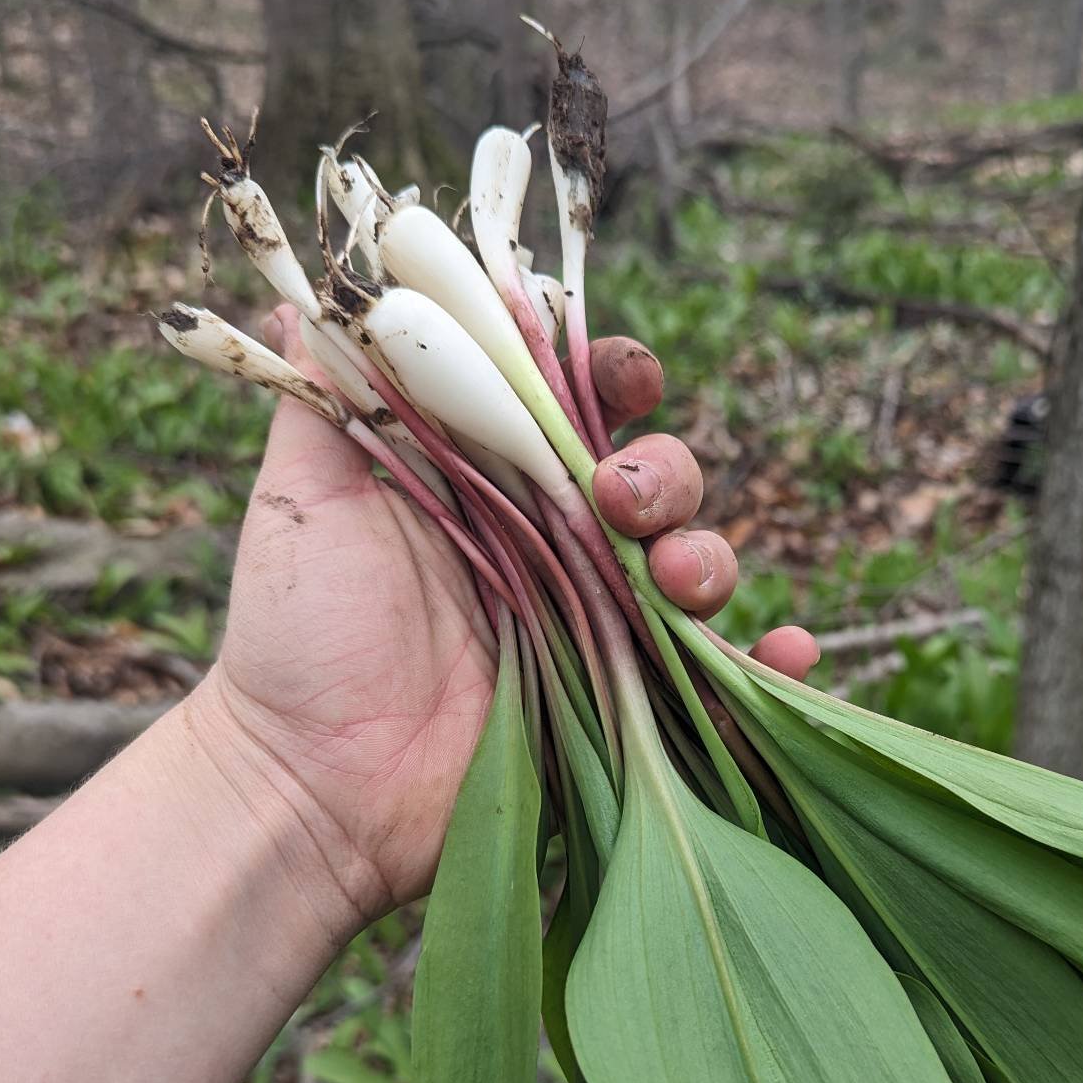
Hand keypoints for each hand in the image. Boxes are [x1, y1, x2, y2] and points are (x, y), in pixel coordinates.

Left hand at [193, 307, 817, 923]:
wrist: (309, 787)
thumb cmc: (297, 640)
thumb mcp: (301, 498)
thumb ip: (324, 396)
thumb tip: (309, 294)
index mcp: (491, 482)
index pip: (574, 404)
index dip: (609, 376)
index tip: (616, 373)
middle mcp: (553, 545)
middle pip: (654, 477)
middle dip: (663, 470)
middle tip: (618, 497)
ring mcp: (592, 627)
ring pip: (693, 564)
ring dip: (707, 554)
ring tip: (676, 581)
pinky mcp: (618, 706)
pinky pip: (717, 680)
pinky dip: (766, 663)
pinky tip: (785, 650)